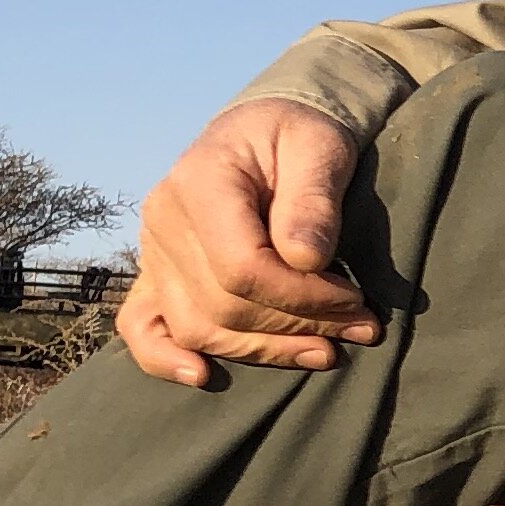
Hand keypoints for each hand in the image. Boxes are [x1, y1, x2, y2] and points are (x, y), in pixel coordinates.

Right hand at [119, 99, 379, 386]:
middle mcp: (163, 220)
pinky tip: (202, 375)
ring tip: (328, 349)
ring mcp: (155, 252)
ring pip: (198, 327)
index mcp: (199, 182)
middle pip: (224, 305)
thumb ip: (313, 199)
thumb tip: (307, 260)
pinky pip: (142, 326)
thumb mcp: (320, 147)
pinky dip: (166, 357)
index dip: (302, 297)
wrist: (268, 129)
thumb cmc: (299, 135)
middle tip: (362, 326)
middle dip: (298, 325)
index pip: (242, 268)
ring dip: (264, 349)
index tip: (356, 301)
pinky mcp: (158, 274)